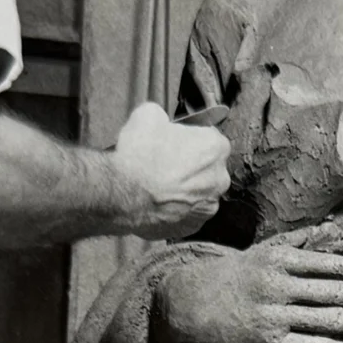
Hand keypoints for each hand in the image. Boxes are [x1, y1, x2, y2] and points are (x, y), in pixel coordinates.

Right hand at [113, 103, 232, 236]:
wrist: (122, 195)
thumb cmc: (138, 154)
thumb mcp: (148, 115)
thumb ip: (164, 117)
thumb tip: (161, 122)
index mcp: (216, 147)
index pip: (209, 138)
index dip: (190, 139)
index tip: (174, 143)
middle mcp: (220, 179)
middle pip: (207, 168)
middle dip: (190, 166)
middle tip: (164, 165)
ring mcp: (208, 207)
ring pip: (198, 193)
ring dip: (184, 189)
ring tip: (158, 186)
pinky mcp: (192, 227)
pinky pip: (187, 214)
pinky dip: (175, 209)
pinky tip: (158, 203)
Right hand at [149, 238, 342, 342]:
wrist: (195, 301)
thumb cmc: (238, 274)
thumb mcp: (265, 250)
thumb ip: (299, 240)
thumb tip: (331, 229)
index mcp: (281, 261)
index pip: (330, 265)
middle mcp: (279, 286)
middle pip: (336, 293)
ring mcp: (273, 315)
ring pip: (327, 320)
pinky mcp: (268, 342)